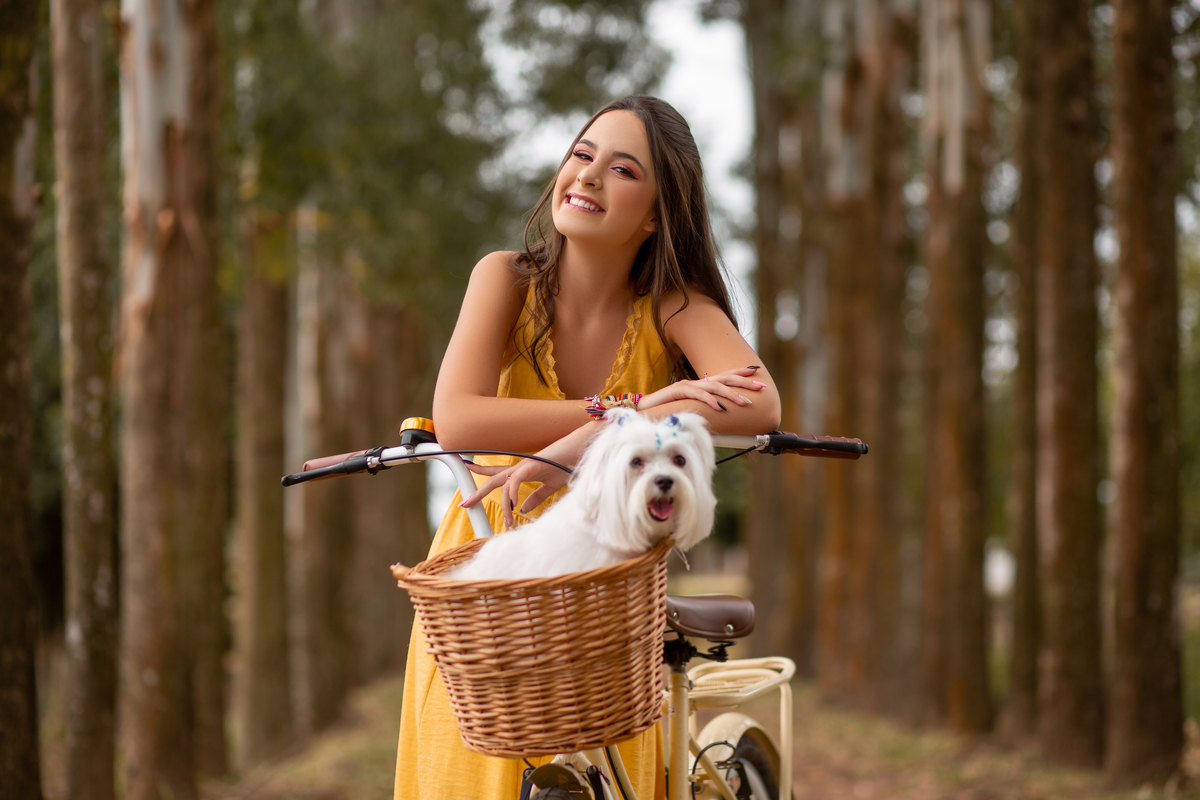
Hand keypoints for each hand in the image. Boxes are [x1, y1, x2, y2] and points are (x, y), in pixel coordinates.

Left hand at [460, 422, 599, 526]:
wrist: (582, 451)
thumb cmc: (569, 464)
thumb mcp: (551, 486)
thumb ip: (536, 497)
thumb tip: (523, 509)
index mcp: (523, 472)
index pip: (498, 477)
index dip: (483, 484)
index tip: (470, 496)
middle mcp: (521, 467)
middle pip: (493, 478)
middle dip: (477, 491)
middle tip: (464, 504)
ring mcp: (525, 464)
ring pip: (504, 483)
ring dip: (504, 505)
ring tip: (508, 522)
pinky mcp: (532, 464)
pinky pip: (516, 479)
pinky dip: (512, 492)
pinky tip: (514, 504)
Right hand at [637, 366, 766, 412]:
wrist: (642, 409)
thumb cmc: (665, 411)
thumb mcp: (689, 409)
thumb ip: (703, 409)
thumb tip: (720, 415)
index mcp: (700, 386)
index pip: (723, 376)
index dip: (740, 374)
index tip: (756, 374)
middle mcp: (696, 382)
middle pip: (724, 378)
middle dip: (744, 382)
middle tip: (760, 387)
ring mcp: (687, 385)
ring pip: (714, 387)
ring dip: (732, 395)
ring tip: (745, 402)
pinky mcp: (678, 391)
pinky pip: (698, 395)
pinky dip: (710, 401)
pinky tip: (720, 407)